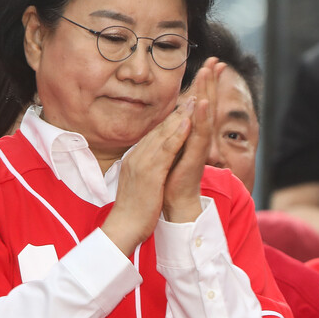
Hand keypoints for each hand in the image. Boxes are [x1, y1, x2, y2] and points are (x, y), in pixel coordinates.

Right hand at [101, 98, 195, 255]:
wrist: (123, 227)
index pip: (156, 133)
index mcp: (136, 157)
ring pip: (163, 133)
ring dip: (180, 115)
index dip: (172, 116)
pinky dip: (176, 134)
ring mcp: (142, 162)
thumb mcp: (142, 183)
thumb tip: (154, 162)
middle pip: (159, 127)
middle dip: (178, 109)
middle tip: (194, 90)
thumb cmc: (136, 208)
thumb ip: (148, 169)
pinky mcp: (149, 173)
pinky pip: (165, 150)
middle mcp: (137, 155)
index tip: (187, 101)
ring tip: (195, 98)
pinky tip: (188, 122)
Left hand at [163, 57, 224, 222]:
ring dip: (208, 92)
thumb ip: (176, 131)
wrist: (174, 201)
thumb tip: (177, 116)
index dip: (205, 83)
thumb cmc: (171, 177)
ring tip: (210, 73)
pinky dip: (201, 117)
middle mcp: (199, 136)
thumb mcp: (172, 147)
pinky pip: (198, 134)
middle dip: (211, 81)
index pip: (200, 103)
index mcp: (192, 132)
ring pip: (205, 114)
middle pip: (206, 103)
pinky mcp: (195, 156)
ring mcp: (199, 146)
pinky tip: (201, 102)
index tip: (211, 63)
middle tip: (217, 60)